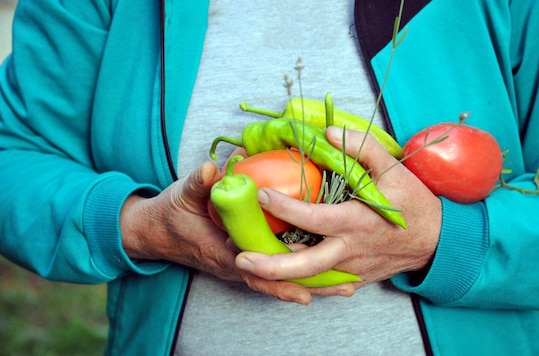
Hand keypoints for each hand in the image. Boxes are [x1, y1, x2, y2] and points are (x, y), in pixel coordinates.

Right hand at [120, 162, 349, 303]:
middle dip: (310, 286)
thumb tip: (215, 168)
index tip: (303, 289)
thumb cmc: (171, 215)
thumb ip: (198, 182)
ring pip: (280, 279)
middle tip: (345, 286)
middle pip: (276, 282)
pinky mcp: (247, 260)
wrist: (156, 231)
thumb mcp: (181, 196)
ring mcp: (242, 265)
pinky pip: (277, 270)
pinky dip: (301, 273)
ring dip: (312, 283)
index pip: (254, 272)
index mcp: (220, 253)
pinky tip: (326, 271)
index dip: (279, 281)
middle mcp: (236, 265)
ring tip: (347, 284)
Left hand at [235, 126, 441, 286]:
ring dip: (279, 279)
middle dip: (271, 267)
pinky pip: (323, 286)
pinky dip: (300, 284)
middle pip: (305, 267)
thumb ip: (362, 147)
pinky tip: (279, 277)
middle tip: (241, 259)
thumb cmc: (414, 203)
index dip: (284, 207)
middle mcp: (350, 250)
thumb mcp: (393, 169)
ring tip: (249, 269)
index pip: (313, 218)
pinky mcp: (354, 279)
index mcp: (356, 222)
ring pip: (309, 282)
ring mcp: (351, 269)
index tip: (259, 194)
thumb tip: (329, 131)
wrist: (436, 240)